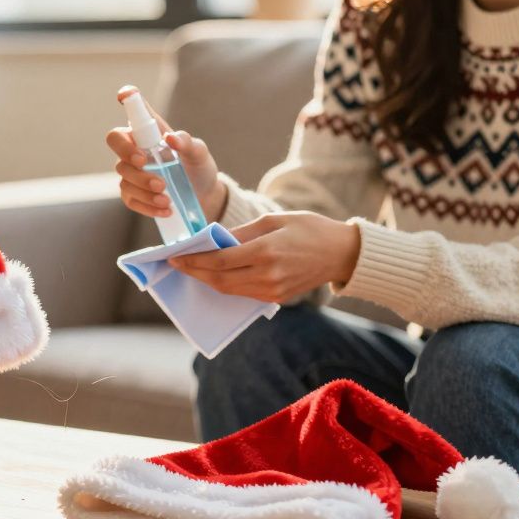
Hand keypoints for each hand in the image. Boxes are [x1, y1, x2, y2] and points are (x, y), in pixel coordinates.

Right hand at [106, 109, 226, 221]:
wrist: (203, 197)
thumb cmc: (198, 168)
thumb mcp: (199, 153)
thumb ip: (187, 142)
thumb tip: (170, 138)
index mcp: (150, 132)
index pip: (134, 111)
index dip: (127, 100)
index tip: (125, 96)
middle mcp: (136, 149)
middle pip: (115, 142)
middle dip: (127, 152)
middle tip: (146, 162)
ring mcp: (132, 172)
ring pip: (123, 175)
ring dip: (143, 186)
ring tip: (166, 196)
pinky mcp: (133, 194)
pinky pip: (130, 199)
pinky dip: (147, 205)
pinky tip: (165, 208)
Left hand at [168, 212, 360, 303]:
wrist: (342, 254)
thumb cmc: (310, 229)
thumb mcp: (275, 220)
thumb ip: (242, 231)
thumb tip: (214, 239)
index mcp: (266, 252)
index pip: (220, 261)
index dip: (194, 261)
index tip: (175, 256)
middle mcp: (268, 275)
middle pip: (219, 280)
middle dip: (195, 272)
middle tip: (178, 264)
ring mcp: (272, 291)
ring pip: (229, 290)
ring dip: (207, 280)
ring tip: (193, 268)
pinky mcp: (277, 298)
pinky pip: (243, 294)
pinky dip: (225, 285)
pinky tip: (215, 275)